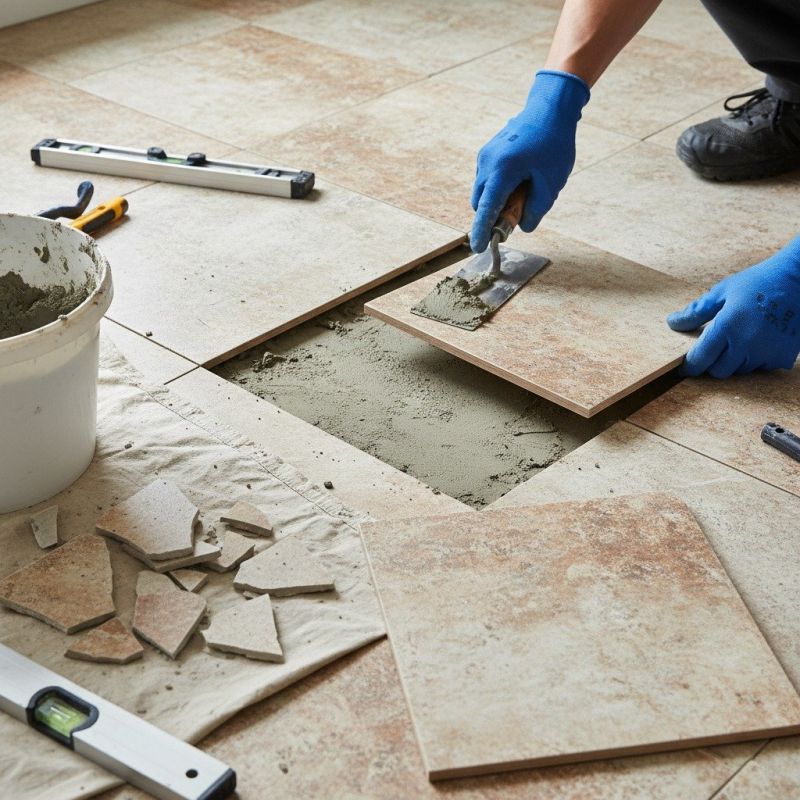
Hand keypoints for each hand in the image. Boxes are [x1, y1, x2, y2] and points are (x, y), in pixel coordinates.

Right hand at [469, 70, 589, 252]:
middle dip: (493, 215)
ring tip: (525, 190)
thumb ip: (536, 209)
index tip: (478, 248)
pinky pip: (487, 179)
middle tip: (519, 214)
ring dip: (497, 201)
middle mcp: (487, 163)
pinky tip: (521, 178)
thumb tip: (523, 226)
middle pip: (481, 202)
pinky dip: (498, 188)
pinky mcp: (487, 153)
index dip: (482, 230)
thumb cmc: (554, 144)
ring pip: (483, 191)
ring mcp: (484, 156)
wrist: (549, 108)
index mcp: (502, 170)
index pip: (486, 208)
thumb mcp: (551, 183)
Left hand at [667, 236, 799, 376]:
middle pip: (719, 371)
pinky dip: (757, 359)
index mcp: (727, 326)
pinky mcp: (783, 357)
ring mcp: (766, 353)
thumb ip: (696, 311)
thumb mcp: (723, 291)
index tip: (686, 368)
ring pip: (740, 370)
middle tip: (718, 346)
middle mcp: (746, 343)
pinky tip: (761, 339)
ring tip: (743, 336)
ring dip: (736, 360)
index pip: (701, 359)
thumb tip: (672, 322)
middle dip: (713, 363)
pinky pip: (761, 367)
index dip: (691, 366)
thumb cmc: (759, 282)